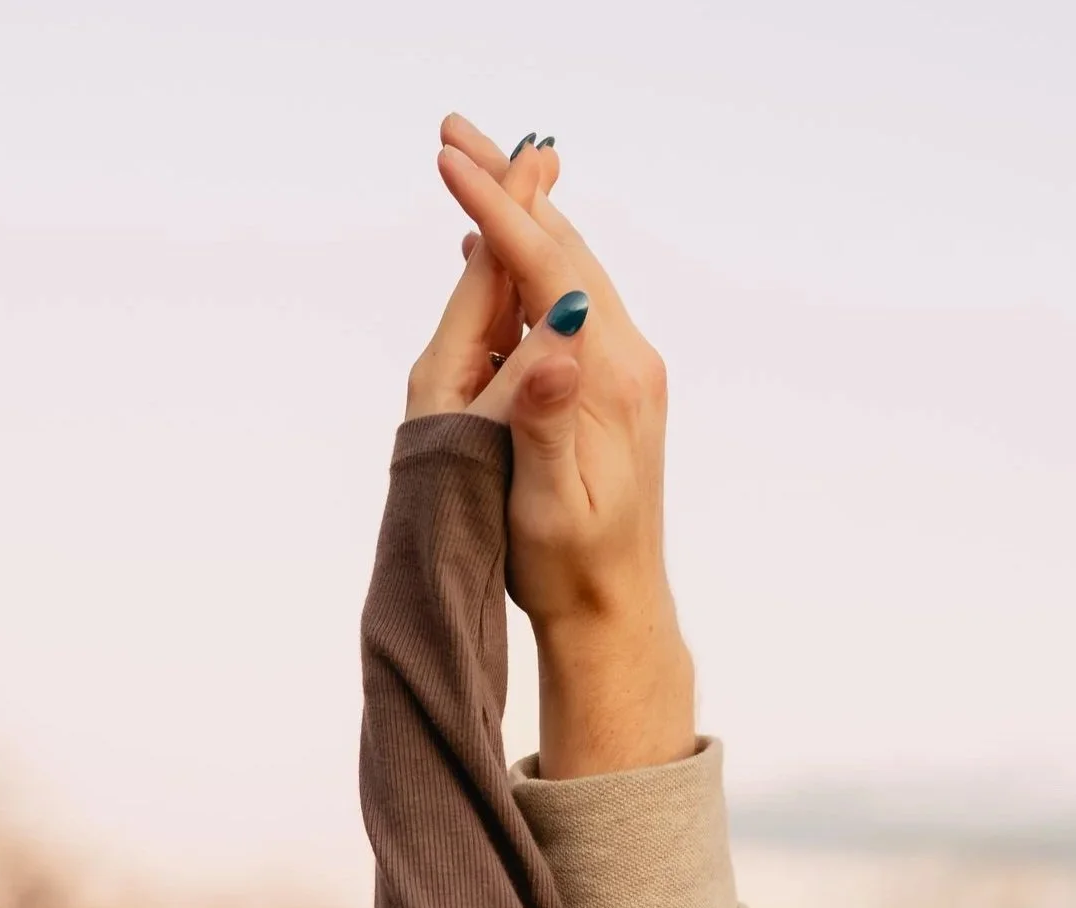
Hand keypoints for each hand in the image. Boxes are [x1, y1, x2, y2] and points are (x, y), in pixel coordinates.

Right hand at [406, 115, 693, 778]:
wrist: (614, 608)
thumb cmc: (571, 568)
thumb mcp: (550, 501)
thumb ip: (547, 416)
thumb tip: (555, 340)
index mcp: (609, 379)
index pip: (549, 267)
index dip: (497, 209)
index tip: (448, 161)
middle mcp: (627, 360)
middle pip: (564, 246)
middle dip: (507, 185)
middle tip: (451, 130)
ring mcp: (624, 369)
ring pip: (567, 267)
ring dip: (518, 215)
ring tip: (468, 167)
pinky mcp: (612, 385)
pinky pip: (567, 301)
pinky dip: (530, 261)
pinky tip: (497, 254)